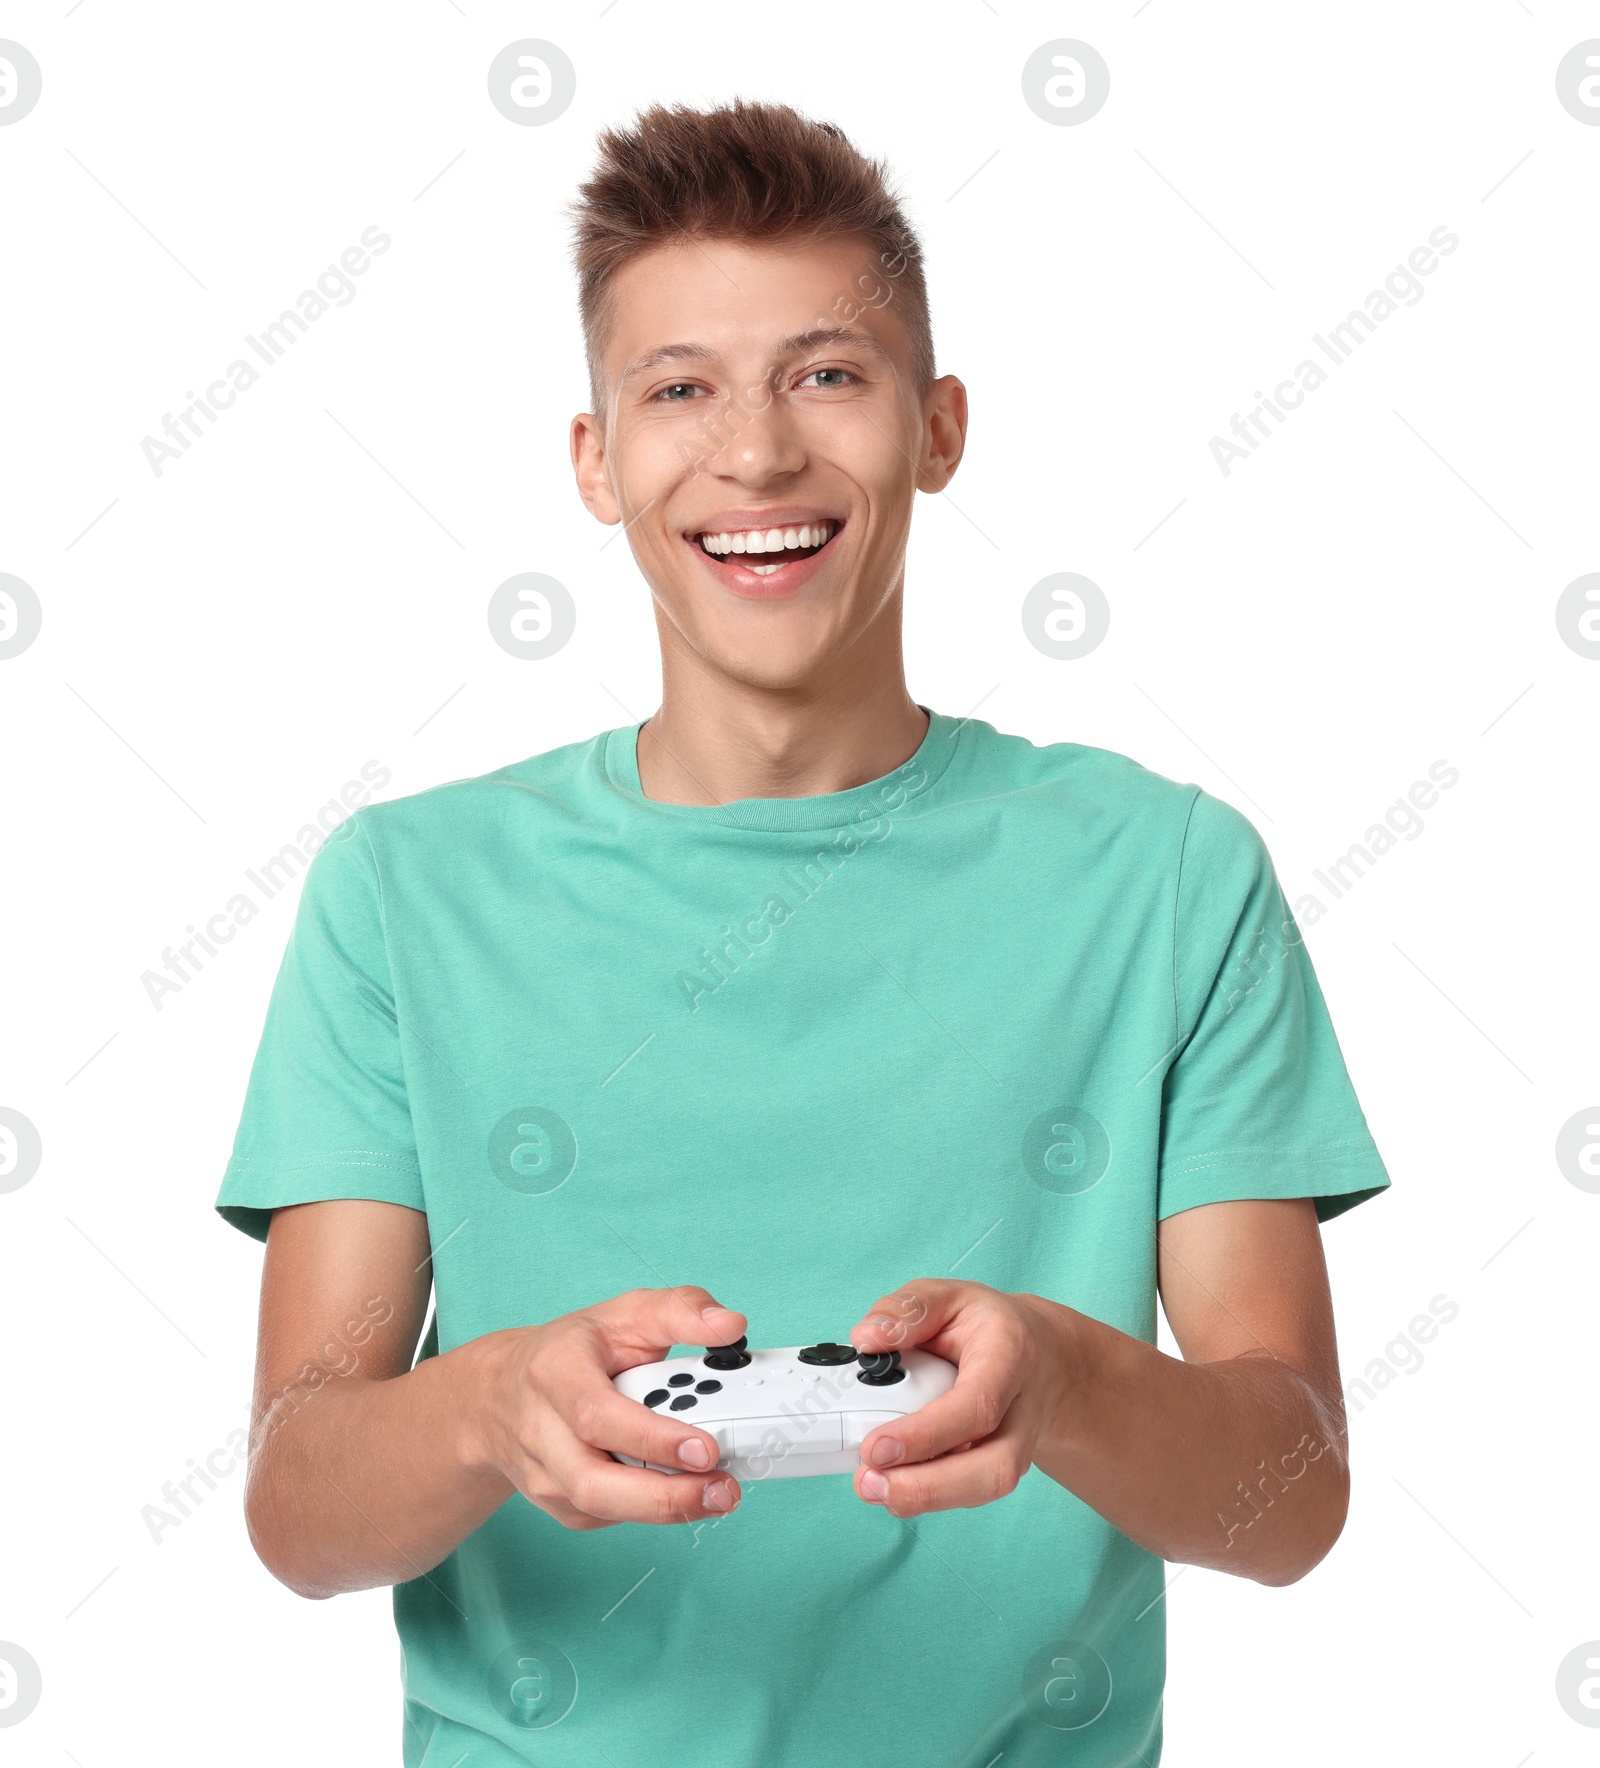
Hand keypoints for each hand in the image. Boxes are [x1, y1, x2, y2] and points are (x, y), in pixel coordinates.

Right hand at [463, 1286, 747, 1528]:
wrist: (501, 1391)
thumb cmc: (574, 1349)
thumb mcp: (624, 1312)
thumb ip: (680, 1310)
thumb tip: (730, 1325)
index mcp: (553, 1370)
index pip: (596, 1415)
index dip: (652, 1438)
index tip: (706, 1448)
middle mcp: (538, 1428)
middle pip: (592, 1481)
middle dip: (663, 1495)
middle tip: (723, 1489)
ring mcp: (542, 1473)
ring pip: (599, 1508)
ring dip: (663, 1510)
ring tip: (718, 1496)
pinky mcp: (556, 1504)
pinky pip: (606, 1518)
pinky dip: (648, 1510)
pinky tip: (680, 1491)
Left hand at [847, 1280, 1077, 1516]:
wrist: (1037, 1353)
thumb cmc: (985, 1324)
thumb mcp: (948, 1296)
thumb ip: (908, 1310)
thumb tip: (866, 1338)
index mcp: (1010, 1355)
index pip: (977, 1404)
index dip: (927, 1433)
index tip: (876, 1447)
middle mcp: (1023, 1408)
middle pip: (994, 1467)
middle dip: (929, 1488)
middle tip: (868, 1482)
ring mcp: (1019, 1443)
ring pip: (986, 1487)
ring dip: (925, 1498)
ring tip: (872, 1487)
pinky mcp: (1000, 1465)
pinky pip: (970, 1492)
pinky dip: (929, 1496)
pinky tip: (892, 1484)